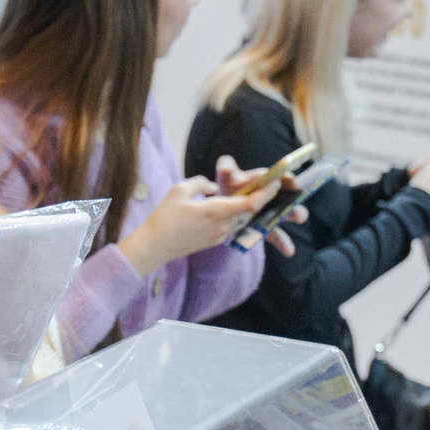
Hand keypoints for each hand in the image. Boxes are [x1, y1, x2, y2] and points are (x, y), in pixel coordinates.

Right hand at [120, 157, 270, 273]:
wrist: (154, 247)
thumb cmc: (163, 218)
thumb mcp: (179, 190)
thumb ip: (200, 184)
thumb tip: (212, 187)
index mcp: (216, 211)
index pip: (251, 203)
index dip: (266, 193)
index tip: (274, 182)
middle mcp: (222, 225)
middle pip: (249, 210)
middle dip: (259, 197)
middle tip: (265, 183)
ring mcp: (219, 235)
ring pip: (240, 218)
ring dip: (245, 207)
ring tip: (248, 193)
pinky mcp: (214, 241)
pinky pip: (230, 225)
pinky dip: (233, 215)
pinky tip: (227, 208)